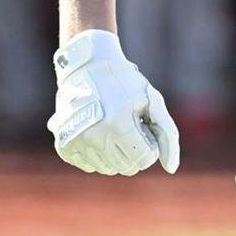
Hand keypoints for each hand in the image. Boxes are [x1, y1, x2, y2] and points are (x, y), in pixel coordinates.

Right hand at [48, 29, 179, 175]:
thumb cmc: (126, 83)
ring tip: (114, 129)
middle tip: (131, 129)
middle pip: (127, 168)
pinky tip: (98, 134)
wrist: (88, 66)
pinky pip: (88, 166)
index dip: (150, 145)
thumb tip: (171, 169)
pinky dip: (97, 155)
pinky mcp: (63, 145)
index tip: (145, 128)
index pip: (145, 159)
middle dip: (135, 152)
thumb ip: (167, 135)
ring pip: (108, 169)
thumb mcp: (152, 102)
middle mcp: (95, 137)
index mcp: (119, 124)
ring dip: (117, 155)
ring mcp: (76, 142)